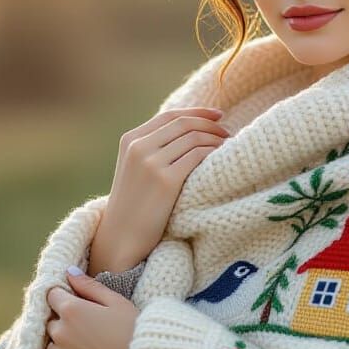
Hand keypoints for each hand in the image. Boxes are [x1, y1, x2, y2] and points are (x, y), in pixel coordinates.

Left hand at [44, 269, 139, 348]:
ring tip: (90, 347)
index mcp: (72, 310)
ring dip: (63, 344)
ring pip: (52, 346)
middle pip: (51, 322)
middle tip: (90, 327)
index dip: (65, 297)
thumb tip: (69, 272)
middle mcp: (61, 334)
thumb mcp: (116, 301)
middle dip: (65, 321)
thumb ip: (89, 286)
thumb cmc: (135, 330)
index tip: (78, 303)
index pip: (52, 296)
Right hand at [91, 106, 229, 271]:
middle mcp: (139, 147)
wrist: (121, 236)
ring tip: (228, 145)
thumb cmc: (134, 205)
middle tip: (228, 132)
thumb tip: (190, 131)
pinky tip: (221, 158)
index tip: (218, 115)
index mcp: (130, 139)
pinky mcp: (165, 180)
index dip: (198, 112)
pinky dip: (213, 152)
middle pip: (184, 123)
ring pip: (193, 137)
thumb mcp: (135, 168)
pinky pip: (197, 156)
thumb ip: (154, 148)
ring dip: (216, 138)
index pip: (170, 115)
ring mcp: (151, 163)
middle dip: (211, 124)